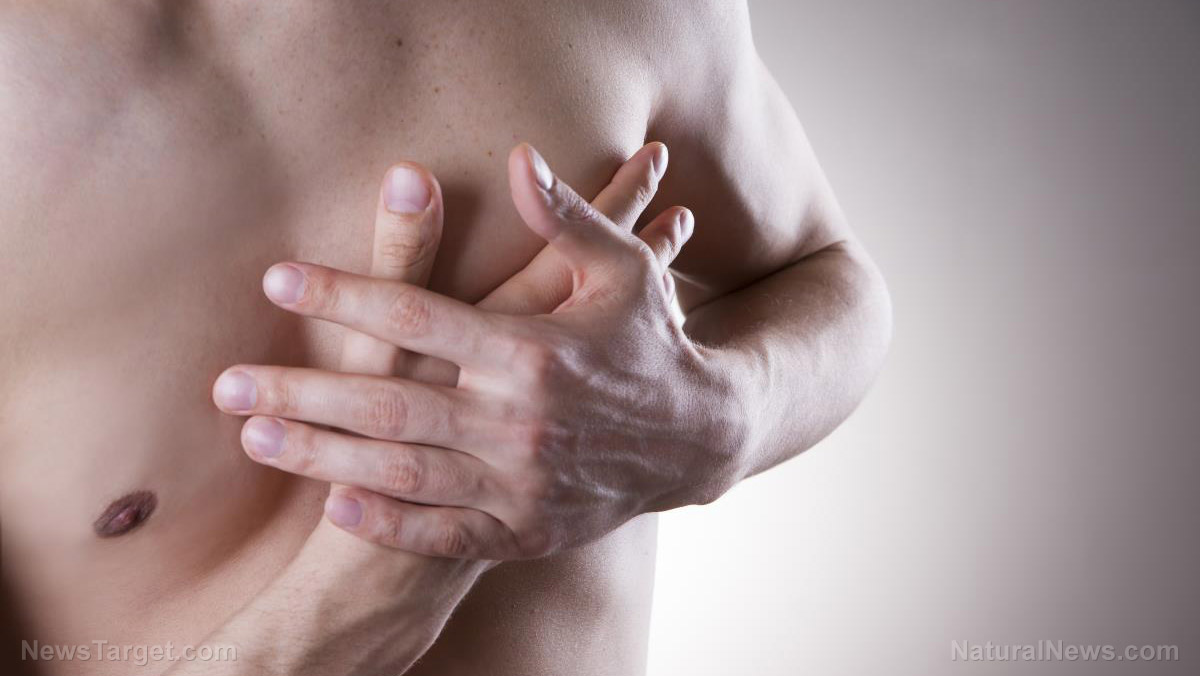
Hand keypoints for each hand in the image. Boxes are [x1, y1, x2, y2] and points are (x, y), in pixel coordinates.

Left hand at [214, 144, 746, 558]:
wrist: (699, 439)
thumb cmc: (653, 342)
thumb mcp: (624, 271)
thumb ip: (566, 218)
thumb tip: (519, 155)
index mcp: (533, 350)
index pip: (416, 316)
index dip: (341, 293)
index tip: (277, 278)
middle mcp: (520, 421)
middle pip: (388, 405)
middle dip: (299, 394)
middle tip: (226, 388)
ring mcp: (520, 483)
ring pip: (402, 474)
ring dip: (321, 459)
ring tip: (256, 441)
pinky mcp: (527, 529)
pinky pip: (446, 534)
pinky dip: (388, 526)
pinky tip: (334, 509)